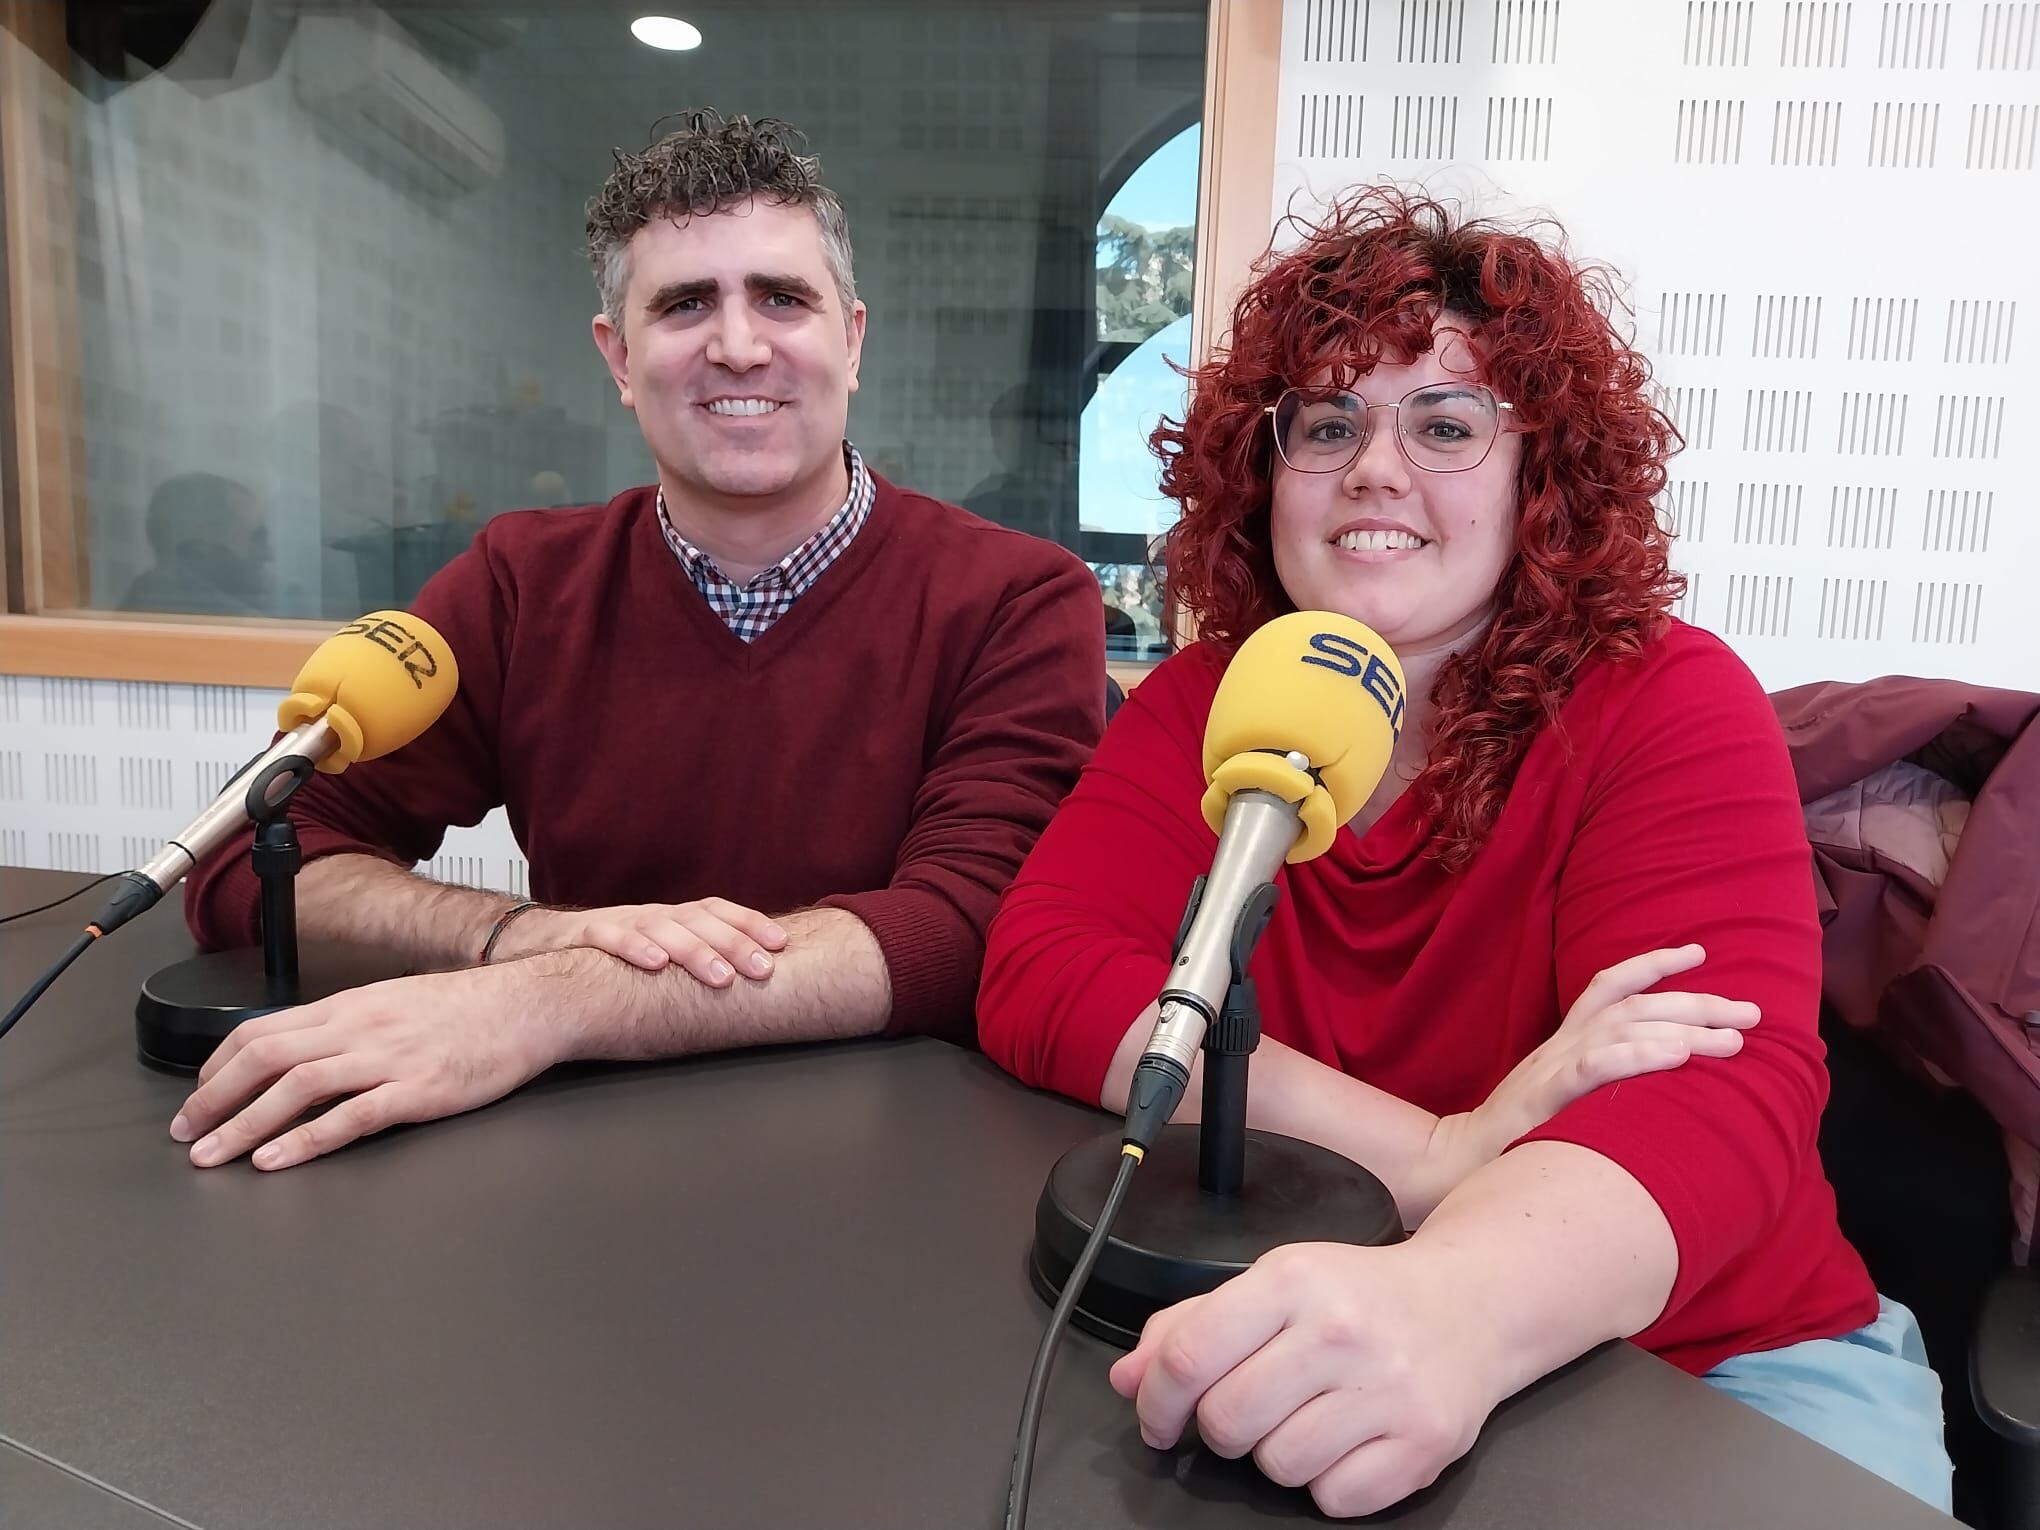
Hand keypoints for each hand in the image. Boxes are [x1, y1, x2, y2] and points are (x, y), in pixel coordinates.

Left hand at [167, 961, 576, 1170]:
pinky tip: (277, 1160)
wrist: (527, 1007)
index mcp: (350, 1006)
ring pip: (296, 1088)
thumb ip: (348, 1027)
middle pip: (266, 1058)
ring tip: (216, 1154)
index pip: (262, 1031)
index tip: (198, 1098)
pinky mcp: (417, 1090)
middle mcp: (360, 1028)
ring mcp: (388, 1058)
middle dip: (215, 1099)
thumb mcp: (395, 1003)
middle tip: (188, 1133)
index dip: (218, 1068)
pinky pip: (349, 1117)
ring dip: (245, 1124)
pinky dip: (305, 1140)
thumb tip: (302, 1053)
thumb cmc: (468, 1010)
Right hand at [492, 898, 786, 984]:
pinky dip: (633, 948)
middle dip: (735, 944)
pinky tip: (655, 964)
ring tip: (721, 976)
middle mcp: (649, 916)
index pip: (716, 911)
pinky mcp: (582, 936)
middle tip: (764, 969)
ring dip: (695, 951)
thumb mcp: (652, 955)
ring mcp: (617, 922)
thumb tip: (742, 986)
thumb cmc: (603, 955)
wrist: (532, 942)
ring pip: (662, 928)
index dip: (750, 924)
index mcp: (670, 919)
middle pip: (698, 921)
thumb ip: (687, 962)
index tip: (781, 945)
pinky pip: (609, 938)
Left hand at [1110, 1241, 1507, 1516]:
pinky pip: (1334, 1499)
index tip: (1157, 1414)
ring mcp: (1386, 1390)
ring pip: (1277, 1466)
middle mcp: (1340, 1331)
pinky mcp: (1423, 1443)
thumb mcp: (1274, 1283)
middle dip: (1221, 1427)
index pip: (1190, 1355)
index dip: (1156, 1399)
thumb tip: (1129, 1378)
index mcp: (1292, 1281)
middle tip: (1249, 1407)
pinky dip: (1329, 1483)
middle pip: (1226, 1420)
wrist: (1470, 1305)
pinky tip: (1346, 1439)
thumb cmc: (1361, 1297)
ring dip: (1277, 1452)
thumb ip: (1193, 1324)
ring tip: (1307, 1416)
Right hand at [1438, 944, 1757, 1179]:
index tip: (1699, 952)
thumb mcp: (1563, 1094)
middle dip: (1696, 1002)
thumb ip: (1600, 1080)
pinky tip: (1675, 1056)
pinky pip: (1596, 1066)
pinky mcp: (1546, 1097)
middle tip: (1750, 1012)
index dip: (1653, 964)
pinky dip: (1638, 1055)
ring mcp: (1553, 1067)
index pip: (1611, 985)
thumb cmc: (1520, 1133)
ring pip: (1625, 1029)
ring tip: (1731, 1040)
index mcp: (1566, 1040)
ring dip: (1683, 1029)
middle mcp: (1563, 1043)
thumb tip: (1659, 1078)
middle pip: (1635, 1005)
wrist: (1461, 1160)